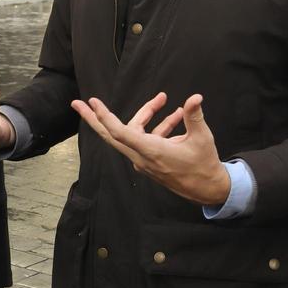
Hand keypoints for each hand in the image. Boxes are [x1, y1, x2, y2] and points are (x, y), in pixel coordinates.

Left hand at [72, 93, 230, 205]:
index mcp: (151, 151)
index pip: (121, 133)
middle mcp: (142, 157)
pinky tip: (176, 116)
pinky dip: (156, 127)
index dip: (105, 117)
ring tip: (163, 99)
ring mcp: (145, 161)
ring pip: (133, 133)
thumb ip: (194, 116)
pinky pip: (146, 139)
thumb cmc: (203, 165)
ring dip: (145, 115)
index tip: (93, 102)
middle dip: (94, 119)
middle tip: (79, 103)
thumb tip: (195, 98)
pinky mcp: (150, 162)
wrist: (208, 189)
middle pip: (111, 135)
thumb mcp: (201, 138)